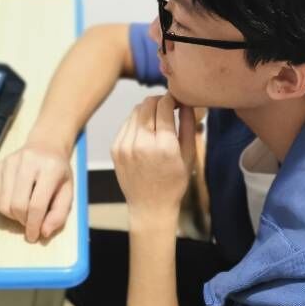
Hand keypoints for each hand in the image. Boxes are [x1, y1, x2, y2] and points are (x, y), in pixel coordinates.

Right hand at [0, 138, 73, 242]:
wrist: (46, 146)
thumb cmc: (59, 173)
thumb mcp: (68, 192)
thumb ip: (59, 214)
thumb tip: (44, 232)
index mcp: (50, 167)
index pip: (36, 204)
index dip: (34, 225)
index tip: (33, 236)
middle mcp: (28, 161)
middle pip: (17, 205)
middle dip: (23, 221)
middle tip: (30, 223)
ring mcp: (10, 162)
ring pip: (3, 203)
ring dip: (13, 216)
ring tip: (24, 212)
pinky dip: (4, 207)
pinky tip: (15, 202)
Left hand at [110, 93, 194, 227]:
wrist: (150, 206)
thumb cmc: (174, 182)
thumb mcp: (189, 155)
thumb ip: (188, 125)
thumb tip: (186, 102)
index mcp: (164, 146)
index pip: (164, 105)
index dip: (172, 98)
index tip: (177, 101)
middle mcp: (142, 143)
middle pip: (148, 104)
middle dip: (160, 101)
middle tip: (168, 108)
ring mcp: (125, 146)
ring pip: (136, 111)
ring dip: (148, 110)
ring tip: (157, 121)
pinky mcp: (115, 148)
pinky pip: (126, 124)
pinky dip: (136, 122)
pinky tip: (145, 133)